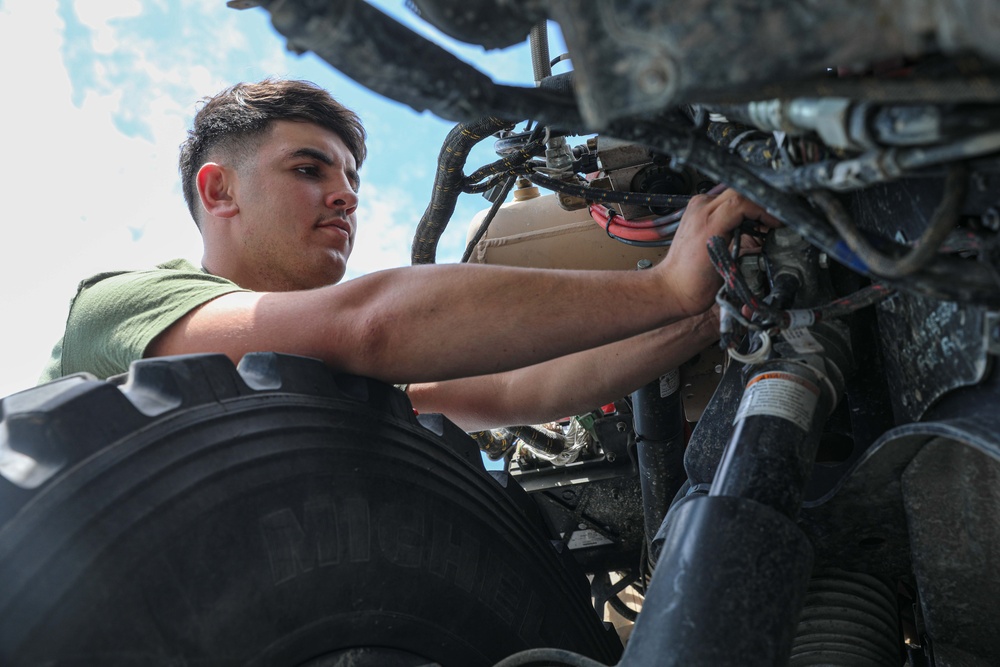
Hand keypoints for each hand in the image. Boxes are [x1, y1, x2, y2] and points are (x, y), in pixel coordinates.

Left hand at [654, 188, 779, 315]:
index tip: (776, 223)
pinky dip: (738, 211)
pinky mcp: (698, 213)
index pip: (743, 200)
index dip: (764, 210)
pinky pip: (723, 203)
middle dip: (759, 206)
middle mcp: (700, 208)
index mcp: (707, 218)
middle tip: (772, 222)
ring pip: (732, 196)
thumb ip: (747, 244)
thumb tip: (766, 233)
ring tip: (761, 224)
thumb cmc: (694, 281)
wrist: (674, 286)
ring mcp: (698, 208)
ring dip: (749, 207)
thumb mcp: (727, 263)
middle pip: (739, 193)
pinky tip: (745, 225)